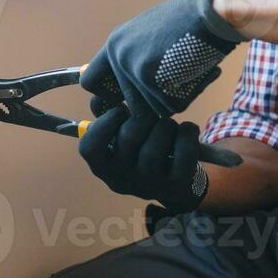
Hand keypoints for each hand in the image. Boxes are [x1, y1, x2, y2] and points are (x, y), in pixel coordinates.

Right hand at [77, 106, 209, 212]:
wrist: (169, 182)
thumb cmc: (137, 149)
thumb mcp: (116, 136)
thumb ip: (105, 113)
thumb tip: (101, 93)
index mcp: (102, 165)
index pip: (90, 148)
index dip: (105, 123)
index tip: (121, 110)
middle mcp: (122, 178)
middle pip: (128, 137)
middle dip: (143, 116)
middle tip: (151, 113)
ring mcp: (149, 183)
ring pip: (154, 148)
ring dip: (165, 126)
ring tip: (167, 124)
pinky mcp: (175, 183)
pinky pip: (183, 155)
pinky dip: (187, 135)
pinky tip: (186, 129)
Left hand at [81, 0, 244, 117]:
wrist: (211, 11)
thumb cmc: (189, 21)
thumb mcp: (149, 33)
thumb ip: (135, 56)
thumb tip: (130, 86)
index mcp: (115, 44)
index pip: (90, 82)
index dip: (107, 96)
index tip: (124, 99)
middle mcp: (119, 57)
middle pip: (128, 105)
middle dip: (152, 101)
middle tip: (172, 84)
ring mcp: (133, 70)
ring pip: (150, 109)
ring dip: (171, 98)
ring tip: (185, 71)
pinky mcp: (152, 81)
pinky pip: (170, 107)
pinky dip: (187, 96)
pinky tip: (194, 72)